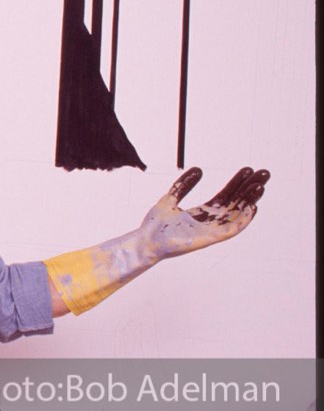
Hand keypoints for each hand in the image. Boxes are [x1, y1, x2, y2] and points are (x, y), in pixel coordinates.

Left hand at [139, 167, 269, 258]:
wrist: (145, 241)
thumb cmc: (156, 224)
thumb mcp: (171, 197)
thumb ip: (183, 184)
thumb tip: (199, 169)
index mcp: (202, 213)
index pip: (226, 196)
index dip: (237, 183)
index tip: (248, 170)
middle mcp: (210, 221)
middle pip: (236, 203)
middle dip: (249, 188)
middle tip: (263, 173)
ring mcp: (211, 231)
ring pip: (237, 214)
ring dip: (250, 200)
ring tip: (260, 185)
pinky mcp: (210, 239)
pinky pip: (231, 229)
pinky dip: (243, 219)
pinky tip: (252, 206)